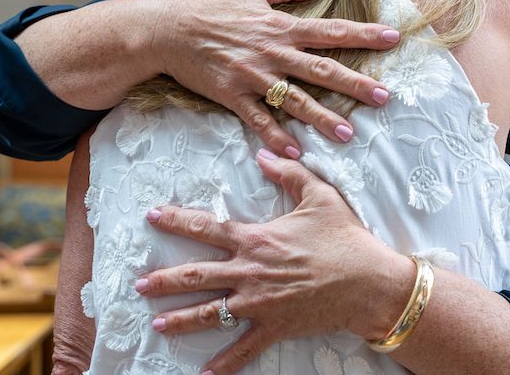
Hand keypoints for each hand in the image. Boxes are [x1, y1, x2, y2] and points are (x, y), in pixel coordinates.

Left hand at [137, 151, 414, 374]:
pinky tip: (204, 373)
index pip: (207, 227)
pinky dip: (224, 364)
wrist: (369, 282)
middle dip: (165, 279)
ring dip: (181, 318)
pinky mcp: (275, 326)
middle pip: (197, 275)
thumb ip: (289, 173)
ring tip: (158, 323)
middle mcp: (251, 271)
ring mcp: (260, 303)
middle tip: (140, 284)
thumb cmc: (345, 237)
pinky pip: (243, 348)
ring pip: (211, 312)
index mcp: (257, 238)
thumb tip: (263, 156)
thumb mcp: (320, 196)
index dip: (176, 220)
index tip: (151, 216)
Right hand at [149, 0, 399, 155]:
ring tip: (348, 134)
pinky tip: (295, 151)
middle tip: (384, 98)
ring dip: (323, 118)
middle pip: (323, 70)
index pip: (332, 30)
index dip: (364, 34)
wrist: (166, 27)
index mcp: (281, 26)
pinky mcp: (232, 95)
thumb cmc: (208, 3)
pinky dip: (276, 136)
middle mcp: (273, 52)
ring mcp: (253, 76)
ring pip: (296, 100)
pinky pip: (258, 119)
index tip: (393, 38)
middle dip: (356, 85)